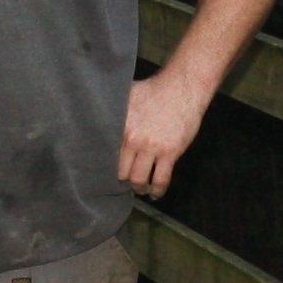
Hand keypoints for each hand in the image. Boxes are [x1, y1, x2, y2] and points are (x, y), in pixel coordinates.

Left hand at [118, 70, 211, 198]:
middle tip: (126, 183)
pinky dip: (157, 190)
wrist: (182, 88)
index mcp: (121, 127)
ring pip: (139, 179)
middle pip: (122, 172)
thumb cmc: (154, 89)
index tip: (112, 173)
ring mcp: (152, 147)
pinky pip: (161, 179)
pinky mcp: (170, 153)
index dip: (110, 167)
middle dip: (124, 180)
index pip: (109, 157)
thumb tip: (100, 115)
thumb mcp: (127, 96)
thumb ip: (114, 111)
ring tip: (141, 189)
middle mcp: (133, 140)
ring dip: (139, 188)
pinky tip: (156, 194)